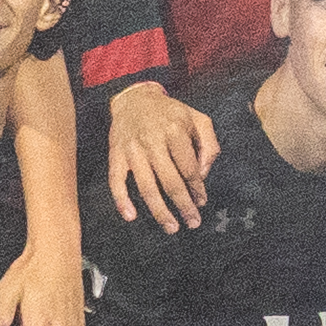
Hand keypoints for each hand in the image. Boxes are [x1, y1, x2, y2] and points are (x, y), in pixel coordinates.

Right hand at [107, 78, 216, 229]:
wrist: (134, 98)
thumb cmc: (170, 112)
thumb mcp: (198, 119)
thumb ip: (209, 144)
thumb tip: (203, 174)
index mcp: (175, 131)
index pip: (189, 169)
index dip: (197, 188)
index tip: (202, 202)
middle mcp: (153, 141)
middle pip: (170, 182)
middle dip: (183, 206)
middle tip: (192, 222)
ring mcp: (133, 149)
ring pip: (146, 186)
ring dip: (159, 211)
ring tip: (171, 227)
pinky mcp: (116, 154)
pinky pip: (116, 181)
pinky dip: (122, 200)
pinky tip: (131, 216)